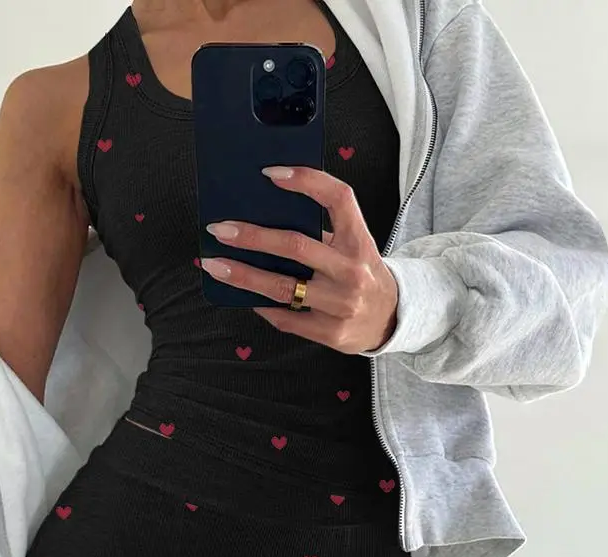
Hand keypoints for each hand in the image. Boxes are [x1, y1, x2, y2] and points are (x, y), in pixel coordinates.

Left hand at [198, 165, 398, 353]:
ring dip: (243, 276)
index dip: (306, 181)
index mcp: (359, 241)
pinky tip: (242, 296)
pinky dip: (260, 305)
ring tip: (216, 266)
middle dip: (252, 236)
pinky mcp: (331, 332)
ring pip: (282, 287)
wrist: (392, 320)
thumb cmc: (361, 274)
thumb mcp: (353, 247)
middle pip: (295, 246)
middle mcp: (353, 271)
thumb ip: (320, 234)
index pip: (338, 199)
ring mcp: (341, 305)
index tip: (269, 174)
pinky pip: (285, 317)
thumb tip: (262, 219)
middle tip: (221, 230)